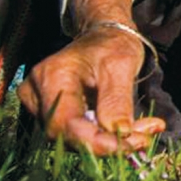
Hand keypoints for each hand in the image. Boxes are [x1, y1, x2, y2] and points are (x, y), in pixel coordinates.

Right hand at [17, 0, 165, 154]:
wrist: (103, 36)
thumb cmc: (112, 45)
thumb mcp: (121, 65)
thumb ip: (117, 100)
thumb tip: (119, 134)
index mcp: (53, 75)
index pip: (67, 123)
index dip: (97, 142)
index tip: (133, 144)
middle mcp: (37, 92)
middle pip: (66, 135)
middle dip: (107, 143)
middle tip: (143, 139)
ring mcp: (39, 104)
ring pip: (72, 139)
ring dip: (108, 141)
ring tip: (142, 130)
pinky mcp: (49, 113)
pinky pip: (74, 134)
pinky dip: (102, 137)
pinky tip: (127, 130)